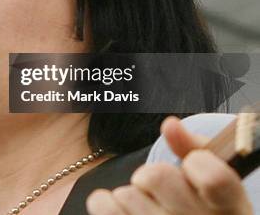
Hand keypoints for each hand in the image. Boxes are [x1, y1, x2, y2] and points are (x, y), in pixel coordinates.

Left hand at [85, 116, 253, 213]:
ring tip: (145, 203)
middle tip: (156, 184)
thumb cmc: (203, 202)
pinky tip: (120, 206)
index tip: (193, 163)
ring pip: (127, 194)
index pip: (213, 180)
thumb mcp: (213, 176)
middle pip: (157, 177)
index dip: (197, 163)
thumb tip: (170, 125)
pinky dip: (104, 201)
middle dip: (150, 173)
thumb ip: (194, 147)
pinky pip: (105, 207)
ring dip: (131, 192)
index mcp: (227, 206)